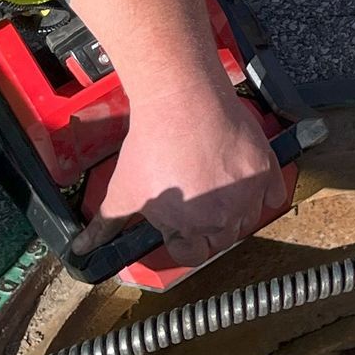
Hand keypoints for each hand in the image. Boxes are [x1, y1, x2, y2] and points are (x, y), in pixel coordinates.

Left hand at [75, 83, 283, 270]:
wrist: (181, 100)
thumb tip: (81, 250)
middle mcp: (225, 216)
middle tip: (194, 197)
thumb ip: (105, 227)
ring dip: (235, 209)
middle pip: (222, 237)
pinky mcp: (266, 167)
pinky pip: (274, 194)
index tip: (175, 220)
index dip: (180, 239)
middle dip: (207, 224)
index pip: (193, 254)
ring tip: (215, 185)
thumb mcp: (122, 191)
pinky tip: (243, 180)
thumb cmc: (150, 145)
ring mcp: (249, 192)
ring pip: (248, 216)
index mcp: (192, 229)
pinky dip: (264, 192)